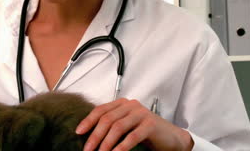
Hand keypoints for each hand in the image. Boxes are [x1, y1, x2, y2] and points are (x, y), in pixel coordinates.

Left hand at [75, 98, 193, 150]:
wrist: (171, 137)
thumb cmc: (146, 132)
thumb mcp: (126, 126)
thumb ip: (111, 125)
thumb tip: (89, 135)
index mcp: (122, 104)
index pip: (100, 110)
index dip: (88, 121)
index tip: (78, 132)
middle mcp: (130, 105)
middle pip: (107, 119)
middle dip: (95, 136)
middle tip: (87, 149)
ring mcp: (141, 113)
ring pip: (117, 127)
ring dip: (106, 143)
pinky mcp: (150, 124)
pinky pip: (132, 136)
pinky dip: (122, 147)